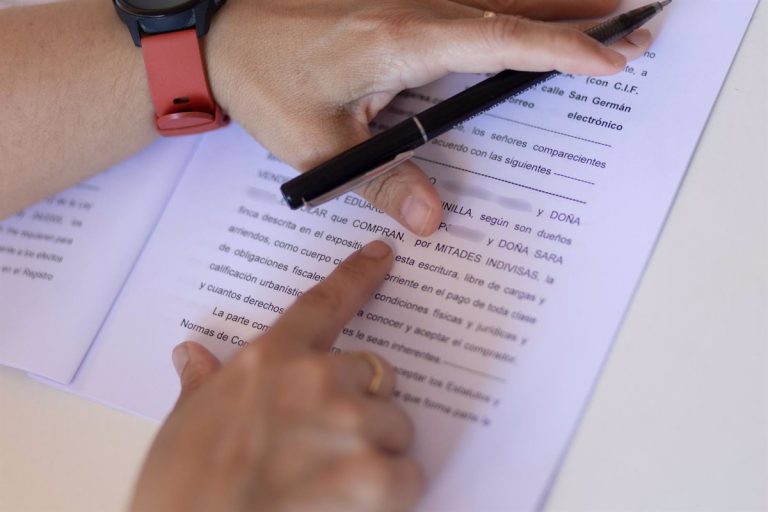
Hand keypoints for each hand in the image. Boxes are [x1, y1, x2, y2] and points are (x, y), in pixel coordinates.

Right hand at [130, 241, 421, 511]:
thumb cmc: (181, 490)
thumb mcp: (184, 425)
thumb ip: (203, 384)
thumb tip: (191, 355)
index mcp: (271, 360)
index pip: (325, 303)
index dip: (358, 276)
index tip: (383, 257)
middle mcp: (317, 379)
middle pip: (374, 373)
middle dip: (362, 402)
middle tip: (331, 439)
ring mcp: (349, 423)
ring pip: (395, 423)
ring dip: (377, 447)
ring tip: (335, 481)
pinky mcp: (373, 475)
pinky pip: (408, 473)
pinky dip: (394, 491)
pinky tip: (357, 505)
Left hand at [206, 0, 651, 234]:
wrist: (219, 35)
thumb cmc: (263, 82)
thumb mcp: (315, 146)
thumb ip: (379, 182)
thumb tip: (431, 219)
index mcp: (399, 37)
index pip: (499, 40)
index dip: (560, 48)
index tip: (610, 58)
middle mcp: (412, 6)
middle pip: (513, 6)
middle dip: (581, 16)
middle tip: (640, 25)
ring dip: (554, 5)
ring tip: (610, 15)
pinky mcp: (399, 4)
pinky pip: (470, 3)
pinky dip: (512, 10)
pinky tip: (532, 15)